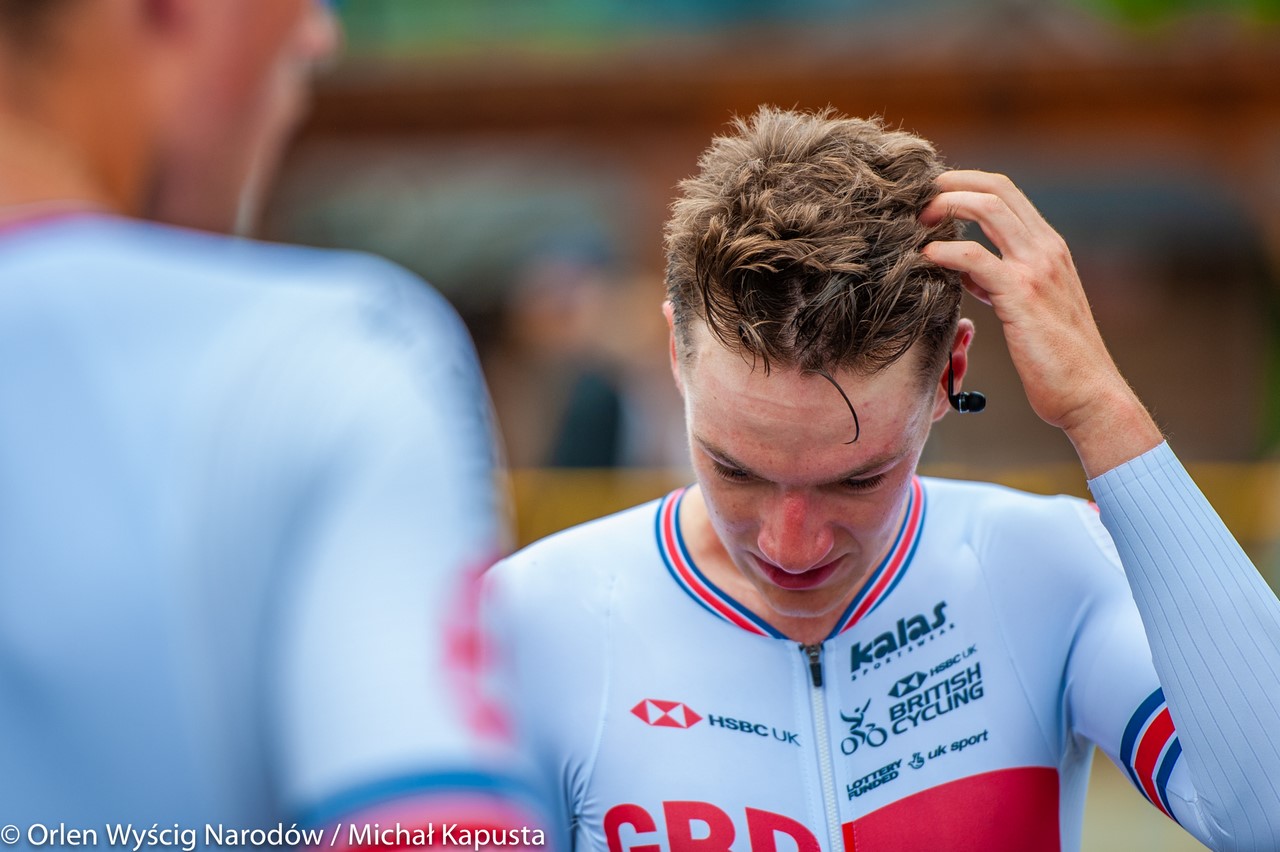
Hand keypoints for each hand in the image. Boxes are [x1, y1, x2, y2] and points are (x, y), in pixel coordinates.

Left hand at [920, 170, 1161, 476]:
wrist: (1089, 394)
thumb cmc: (1056, 359)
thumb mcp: (1026, 307)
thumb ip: (1000, 281)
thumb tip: (966, 269)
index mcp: (1049, 249)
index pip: (1007, 193)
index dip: (966, 183)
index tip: (933, 194)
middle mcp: (1046, 249)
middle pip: (996, 188)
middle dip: (950, 184)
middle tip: (916, 198)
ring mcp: (1037, 269)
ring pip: (988, 209)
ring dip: (946, 206)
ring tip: (916, 222)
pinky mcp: (1022, 296)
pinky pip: (976, 258)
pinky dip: (946, 251)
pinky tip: (925, 258)